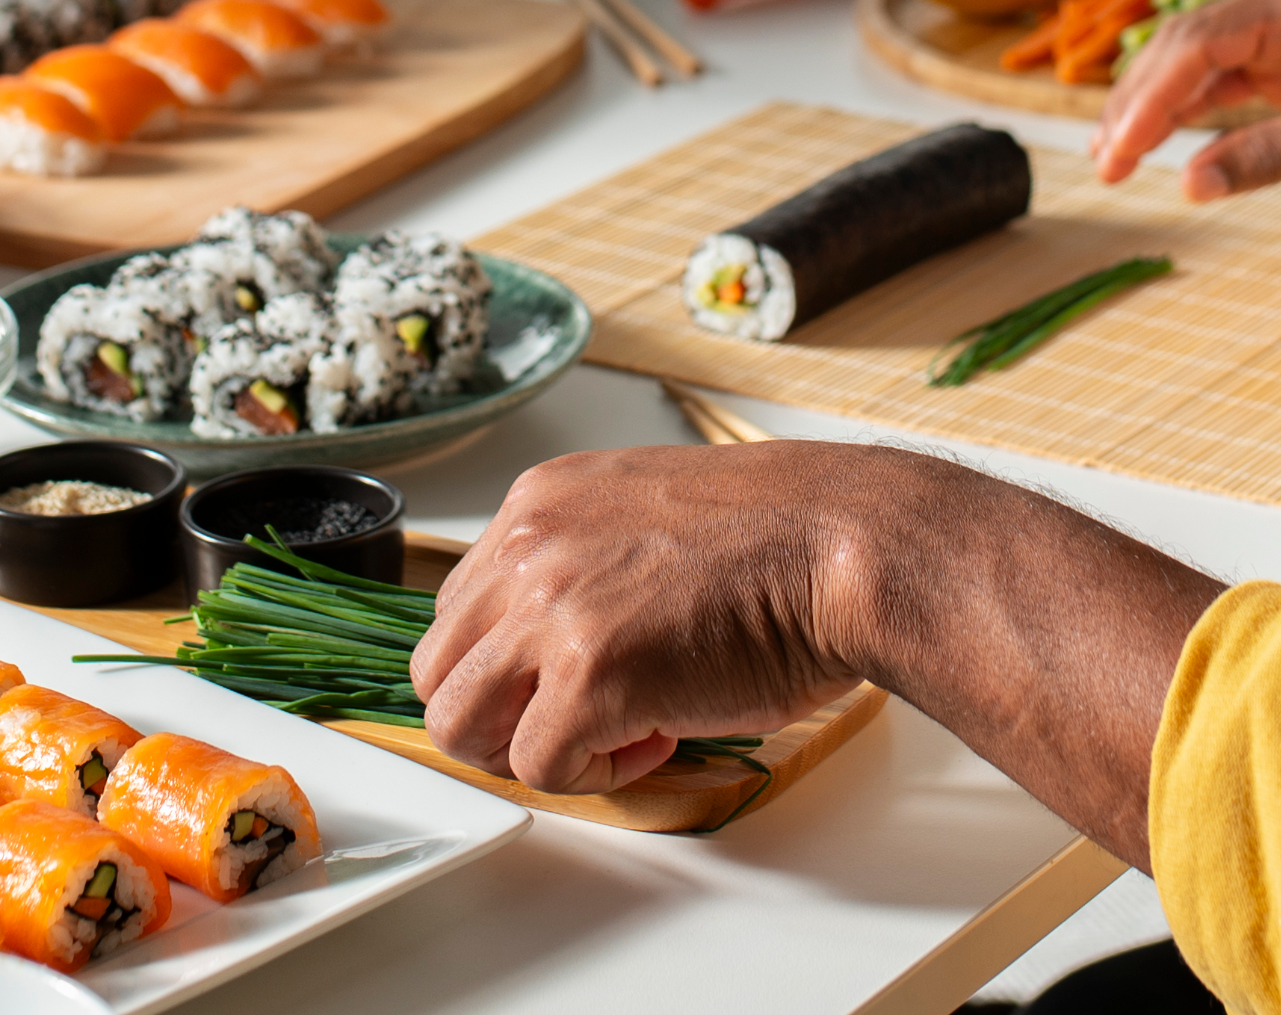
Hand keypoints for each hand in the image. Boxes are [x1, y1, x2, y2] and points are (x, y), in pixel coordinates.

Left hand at [413, 444, 879, 793]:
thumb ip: (581, 565)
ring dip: (525, 750)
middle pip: (439, 669)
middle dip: (500, 715)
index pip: (459, 609)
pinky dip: (592, 776)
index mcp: (538, 503)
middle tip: (576, 721)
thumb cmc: (775, 542)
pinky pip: (538, 767)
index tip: (574, 674)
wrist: (841, 544)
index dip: (512, 663)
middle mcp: (528, 546)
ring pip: (457, 723)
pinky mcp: (589, 677)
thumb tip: (552, 645)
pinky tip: (655, 739)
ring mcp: (550, 610)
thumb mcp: (645, 520)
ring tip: (605, 737)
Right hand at [1098, 0, 1280, 198]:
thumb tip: (1193, 184)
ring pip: (1201, 62)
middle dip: (1139, 104)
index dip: (1146, 101)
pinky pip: (1232, 78)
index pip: (1196, 44)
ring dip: (1158, 108)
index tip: (1115, 154)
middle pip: (1185, 46)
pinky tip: (1161, 142)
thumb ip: (1269, 155)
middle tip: (1102, 164)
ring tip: (1112, 157)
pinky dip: (1196, 110)